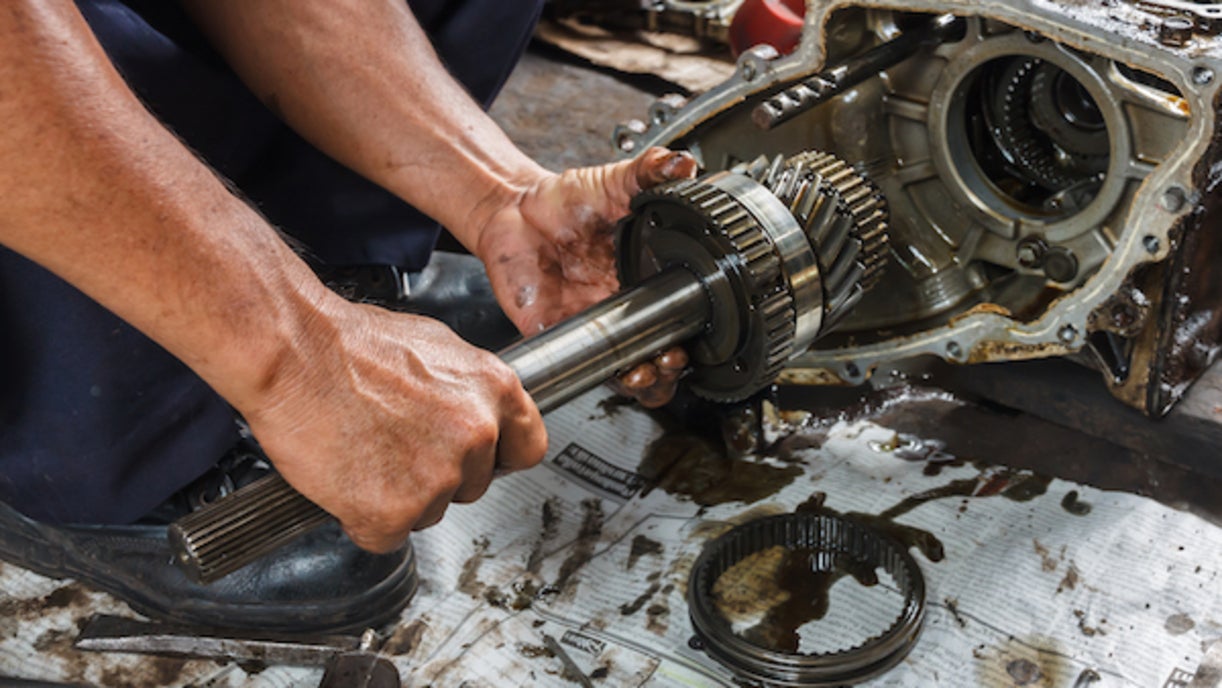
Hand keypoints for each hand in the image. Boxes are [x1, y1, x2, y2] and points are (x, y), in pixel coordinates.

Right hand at [238, 298, 546, 551]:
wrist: (294, 352)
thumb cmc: (349, 345)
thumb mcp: (436, 348)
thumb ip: (467, 390)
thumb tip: (477, 412)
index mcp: (494, 390)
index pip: (527, 449)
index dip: (498, 458)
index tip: (480, 461)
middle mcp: (476, 434)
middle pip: (473, 485)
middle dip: (438, 477)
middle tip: (394, 446)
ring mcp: (438, 477)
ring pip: (430, 512)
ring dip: (400, 498)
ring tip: (364, 452)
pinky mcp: (394, 512)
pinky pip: (386, 536)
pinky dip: (363, 519)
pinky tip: (346, 480)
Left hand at [473, 147, 698, 405]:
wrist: (512, 209)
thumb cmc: (565, 199)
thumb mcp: (613, 182)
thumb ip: (649, 172)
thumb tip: (683, 163)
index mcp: (644, 279)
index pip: (680, 319)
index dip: (693, 336)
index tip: (695, 337)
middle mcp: (624, 308)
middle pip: (660, 355)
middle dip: (672, 370)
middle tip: (671, 359)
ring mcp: (595, 326)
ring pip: (630, 372)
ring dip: (645, 383)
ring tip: (644, 373)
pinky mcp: (562, 335)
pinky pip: (586, 369)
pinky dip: (605, 379)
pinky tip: (615, 373)